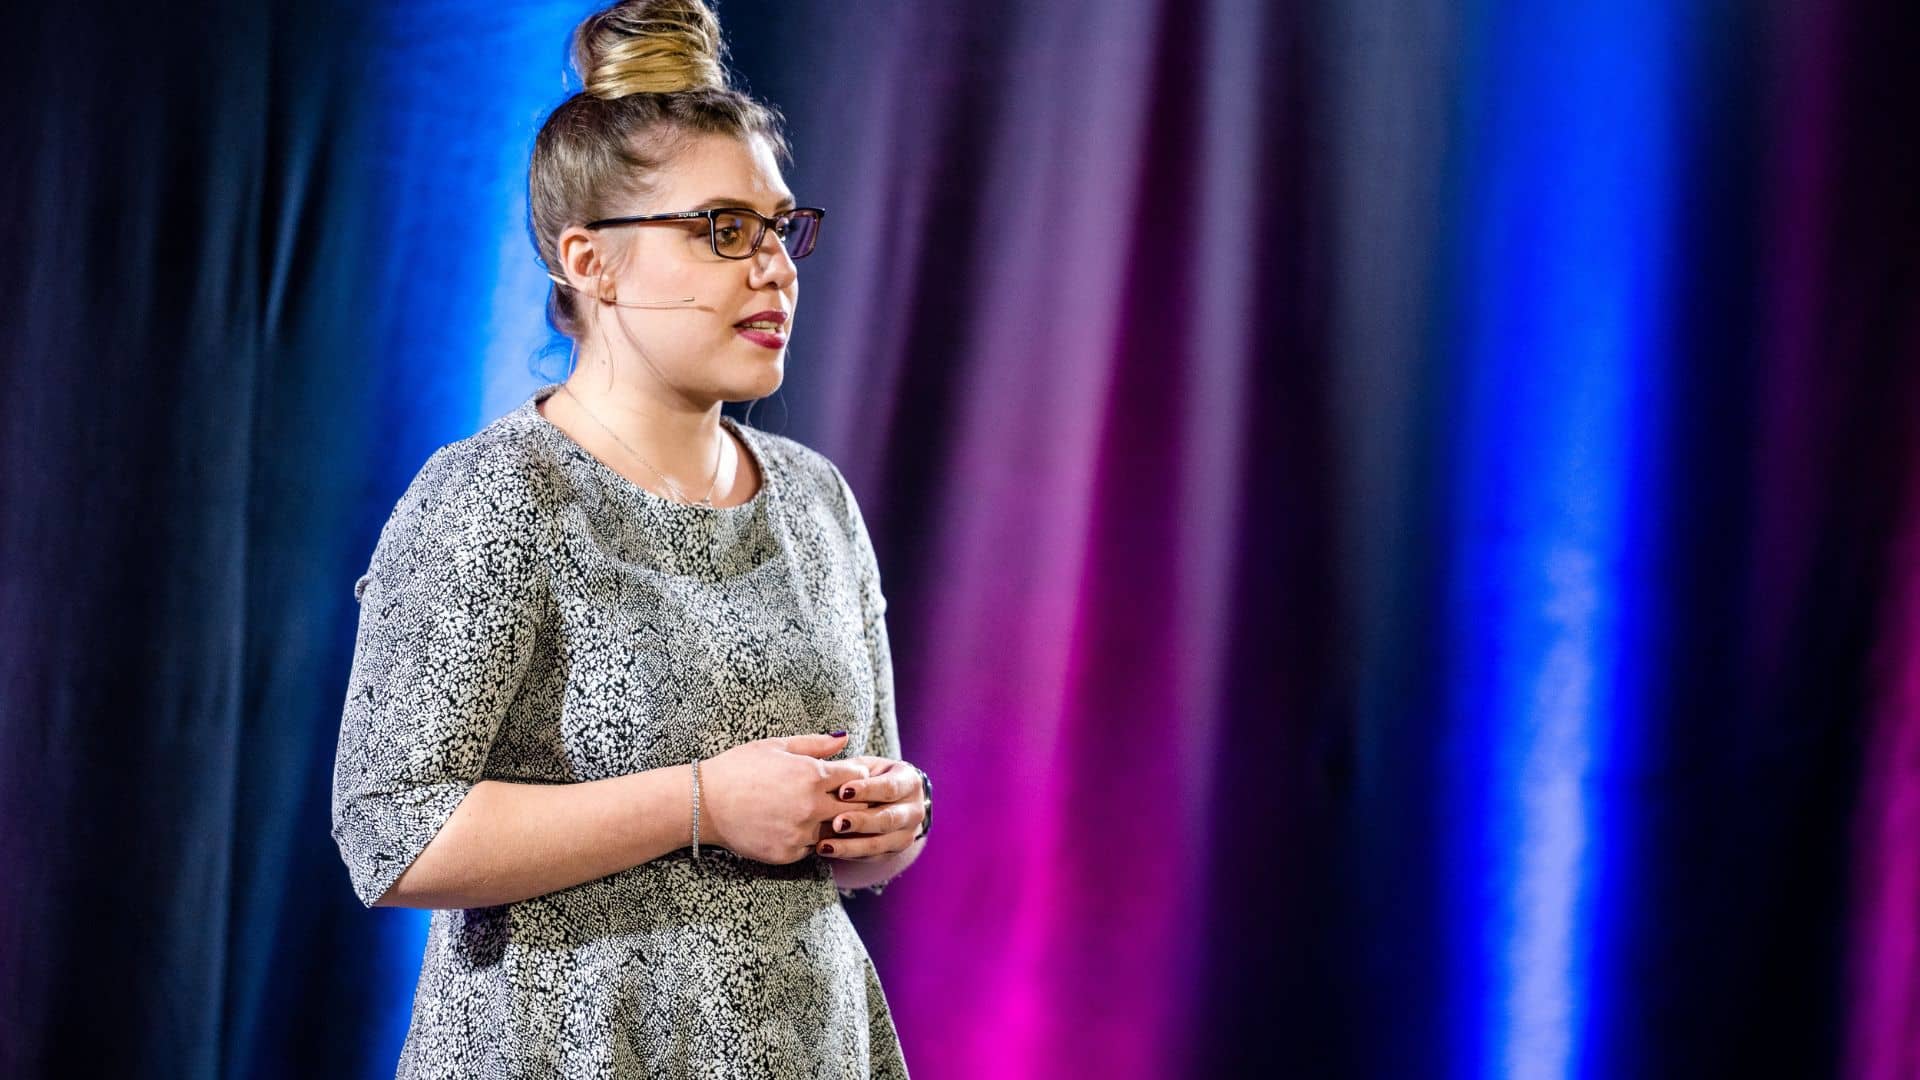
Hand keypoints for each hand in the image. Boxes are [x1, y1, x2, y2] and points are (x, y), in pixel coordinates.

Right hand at [700, 733, 871, 864]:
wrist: (704, 803)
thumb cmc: (738, 768)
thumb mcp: (777, 746)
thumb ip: (815, 743)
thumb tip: (845, 738)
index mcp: (813, 775)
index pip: (857, 777)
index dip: (855, 775)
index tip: (845, 777)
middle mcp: (813, 806)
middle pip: (856, 808)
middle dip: (853, 802)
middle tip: (840, 798)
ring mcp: (801, 833)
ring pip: (836, 831)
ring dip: (833, 823)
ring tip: (813, 813)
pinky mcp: (788, 853)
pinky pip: (812, 848)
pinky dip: (809, 839)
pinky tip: (794, 827)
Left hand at [814, 756, 925, 860]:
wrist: (890, 802)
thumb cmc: (869, 778)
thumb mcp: (865, 766)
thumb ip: (849, 765)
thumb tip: (832, 750)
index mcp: (909, 781)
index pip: (890, 787)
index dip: (867, 790)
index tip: (842, 791)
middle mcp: (914, 810)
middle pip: (888, 819)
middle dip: (861, 821)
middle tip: (836, 822)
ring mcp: (906, 834)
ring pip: (880, 844)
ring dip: (851, 845)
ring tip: (825, 844)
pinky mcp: (893, 852)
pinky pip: (871, 857)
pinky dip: (848, 854)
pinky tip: (827, 851)